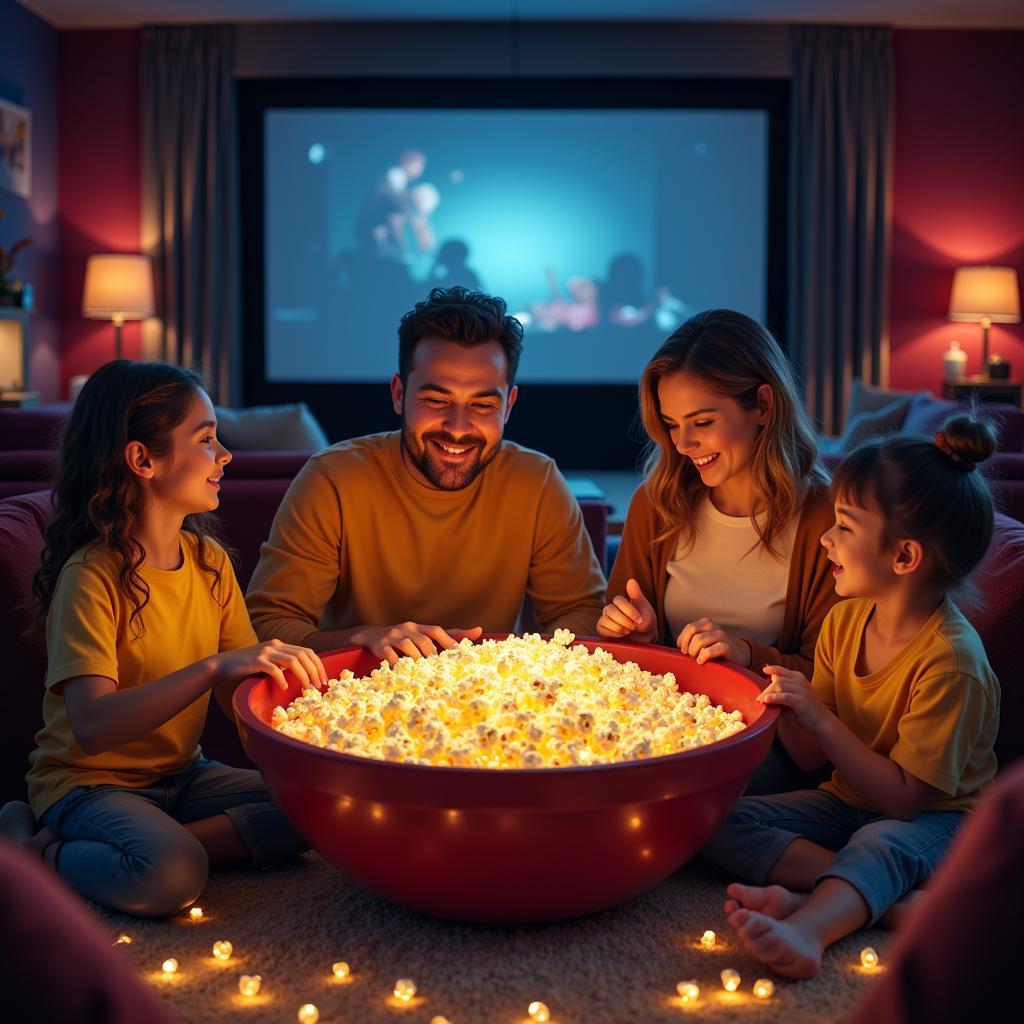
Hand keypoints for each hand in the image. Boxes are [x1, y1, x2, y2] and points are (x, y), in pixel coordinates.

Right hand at [213, 639, 326, 691]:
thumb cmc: (247, 667)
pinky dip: (281, 678)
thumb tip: (303, 675)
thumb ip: (282, 663)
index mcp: (280, 644)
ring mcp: (265, 652)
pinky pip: (273, 669)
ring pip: (292, 661)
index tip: (324, 679)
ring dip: (303, 675)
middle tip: (319, 686)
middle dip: (315, 671)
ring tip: (307, 688)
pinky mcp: (255, 661)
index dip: (318, 664)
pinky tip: (284, 686)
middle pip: (303, 654)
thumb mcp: (268, 661)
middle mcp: (275, 645)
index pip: (306, 651)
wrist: (223, 664)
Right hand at [352, 623, 483, 666]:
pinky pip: (389, 655)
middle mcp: (406, 629)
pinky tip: (402, 673)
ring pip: (407, 646)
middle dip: (432, 654)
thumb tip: (478, 631)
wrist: (370, 636)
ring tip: (423, 671)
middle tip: (440, 668)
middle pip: (423, 640)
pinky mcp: (380, 646)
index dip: (447, 640)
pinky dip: (397, 664)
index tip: (458, 653)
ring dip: (416, 659)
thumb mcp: (423, 635)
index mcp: (418, 627)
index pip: (435, 630)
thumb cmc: (403, 639)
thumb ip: (448, 635)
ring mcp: (393, 636)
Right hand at [597, 578, 656, 642]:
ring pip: (604, 620)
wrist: (645, 637)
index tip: (639, 620)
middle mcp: (611, 609)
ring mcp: (605, 619)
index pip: (618, 600)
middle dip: (624, 621)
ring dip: (618, 627)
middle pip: (611, 610)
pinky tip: (621, 635)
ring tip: (628, 631)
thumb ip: (636, 594)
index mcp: (620, 602)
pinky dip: (612, 633)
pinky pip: (601, 629)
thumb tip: (631, 580)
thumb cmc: (645, 621)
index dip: (629, 611)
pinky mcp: (602, 629)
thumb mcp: (645, 608)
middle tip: (634, 627)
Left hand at [676, 617, 750, 665]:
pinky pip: (710, 650)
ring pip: (699, 640)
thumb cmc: (714, 650)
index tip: (682, 649)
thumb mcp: (703, 641)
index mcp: (706, 623)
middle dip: (688, 645)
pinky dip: (703, 656)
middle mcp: (713, 627)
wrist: (736, 656)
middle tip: (690, 655)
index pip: (689, 628)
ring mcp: (721, 636)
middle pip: (693, 632)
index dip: (683, 639)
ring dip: (694, 652)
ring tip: (697, 658)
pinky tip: (702, 661)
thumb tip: (679, 644)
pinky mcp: (727, 647)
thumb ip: (692, 639)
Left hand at [757, 664, 829, 732]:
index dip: (772, 669)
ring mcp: (801, 691)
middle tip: (759, 697)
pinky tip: (766, 700)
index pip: (782, 670)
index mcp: (799, 677)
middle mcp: (800, 681)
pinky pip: (784, 697)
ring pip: (779, 686)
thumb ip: (783, 689)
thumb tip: (769, 684)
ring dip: (767, 693)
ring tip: (760, 700)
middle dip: (767, 688)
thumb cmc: (806, 708)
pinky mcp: (801, 701)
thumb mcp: (795, 694)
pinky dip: (774, 698)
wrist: (822, 721)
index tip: (764, 670)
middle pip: (777, 679)